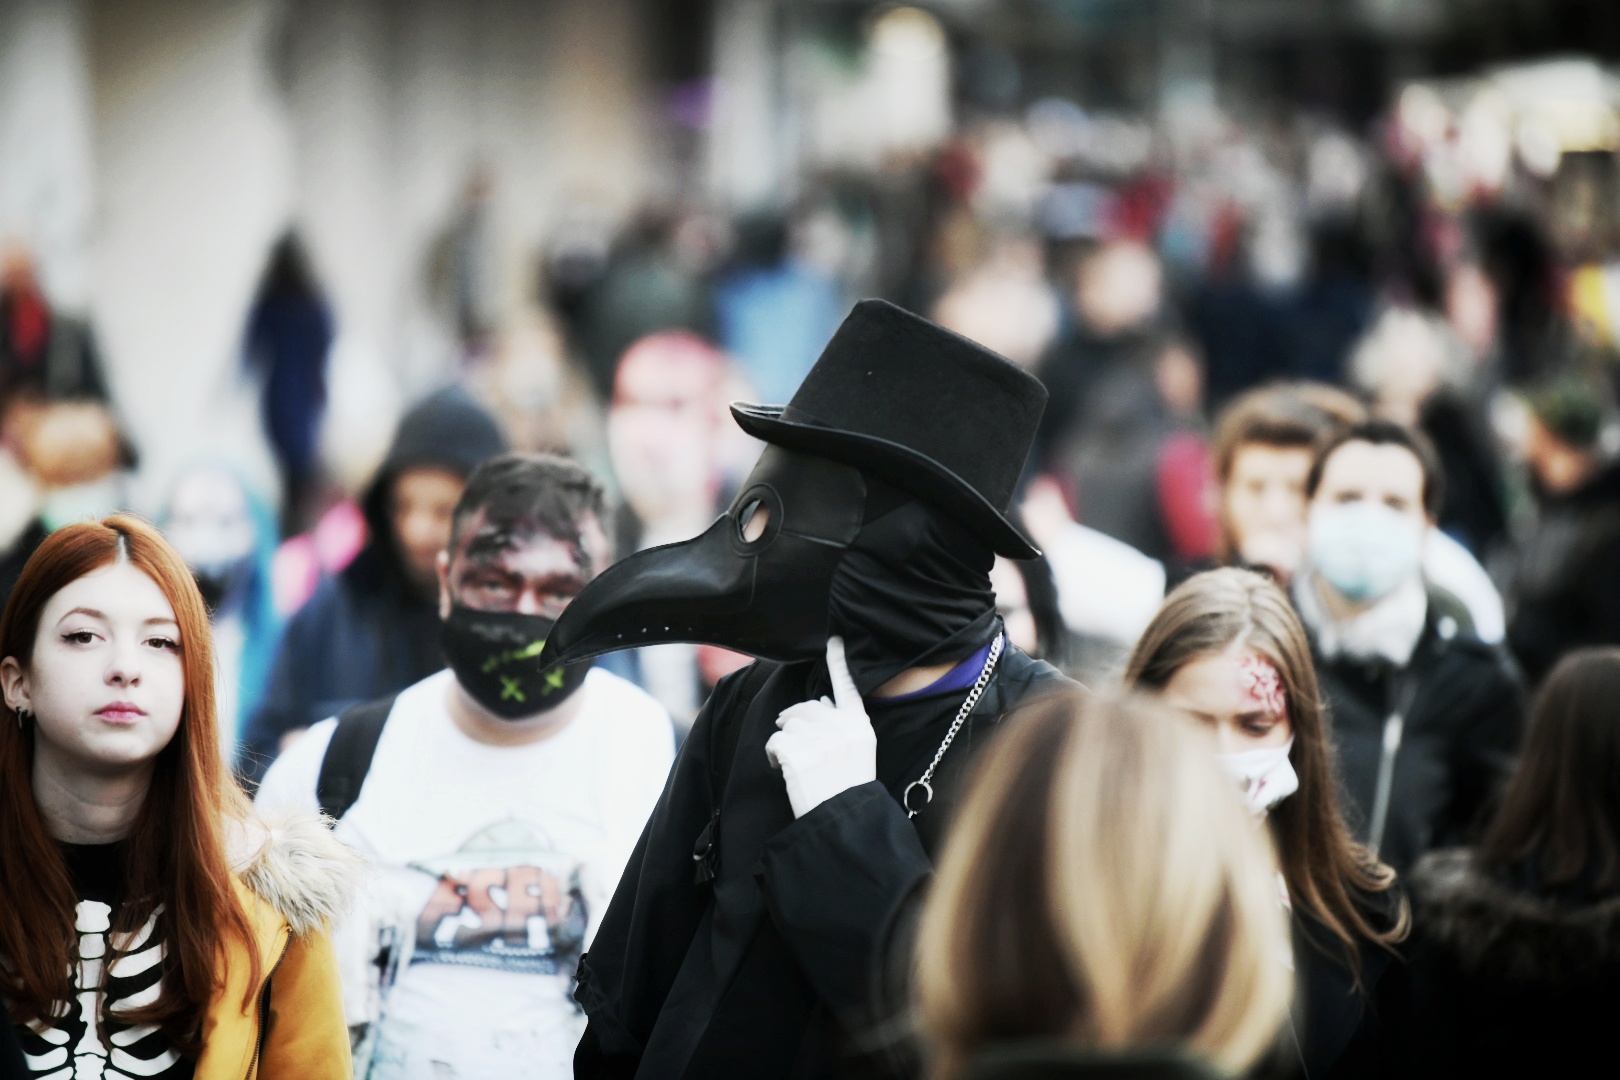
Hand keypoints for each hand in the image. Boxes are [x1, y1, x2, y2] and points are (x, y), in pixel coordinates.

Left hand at [764, 636, 875, 818]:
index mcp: (860, 726)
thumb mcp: (858, 754)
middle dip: (794, 718)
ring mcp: (819, 738)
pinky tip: (783, 769)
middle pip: (807, 708)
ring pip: (789, 723)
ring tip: (792, 761)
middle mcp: (841, 727)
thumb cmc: (848, 790)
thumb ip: (842, 726)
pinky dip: (774, 755)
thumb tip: (822, 701)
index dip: (839, 662)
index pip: (848, 687)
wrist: (843, 820)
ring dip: (784, 739)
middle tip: (787, 732)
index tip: (834, 640)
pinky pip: (775, 741)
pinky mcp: (797, 751)